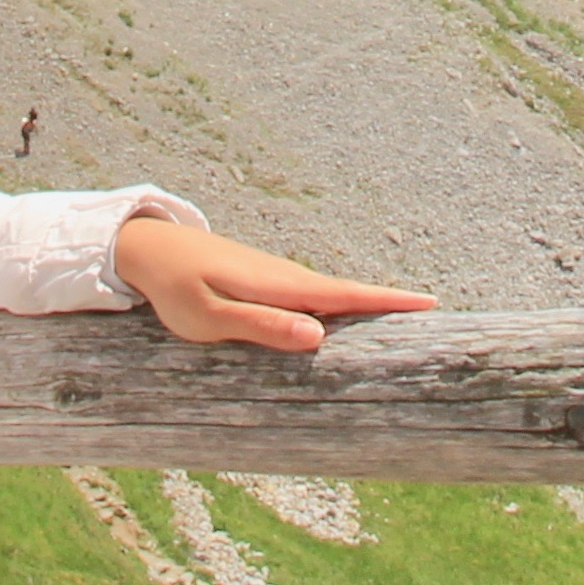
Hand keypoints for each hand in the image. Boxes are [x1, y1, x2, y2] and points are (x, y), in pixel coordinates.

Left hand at [115, 217, 435, 350]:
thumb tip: (318, 336)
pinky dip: (337, 306)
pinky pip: (311, 297)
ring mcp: (276, 279)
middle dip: (389, 305)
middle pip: (348, 295)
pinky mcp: (264, 284)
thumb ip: (263, 327)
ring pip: (330, 297)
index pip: (345, 296)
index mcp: (279, 286)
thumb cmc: (175, 288)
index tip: (430, 303)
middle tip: (435, 316)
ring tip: (405, 322)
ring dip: (365, 307)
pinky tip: (344, 322)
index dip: (387, 302)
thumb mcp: (211, 318)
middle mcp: (285, 278)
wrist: (148, 248)